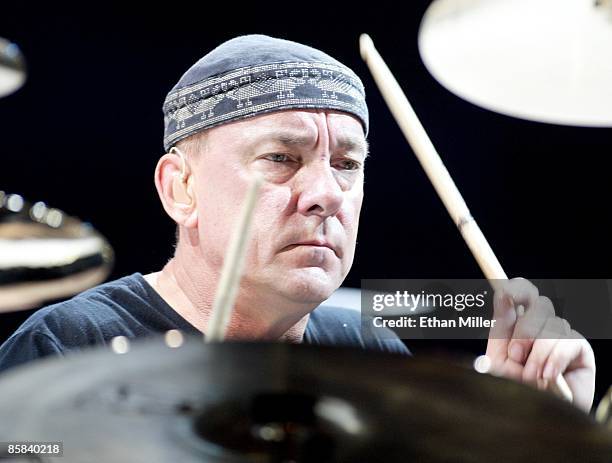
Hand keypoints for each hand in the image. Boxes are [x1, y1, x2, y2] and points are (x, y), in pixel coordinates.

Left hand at [485, 278, 595, 411]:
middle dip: (524, 330)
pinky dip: (554, 359)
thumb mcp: (498, 359)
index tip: (505, 293)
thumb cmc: (514, 391)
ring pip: (553, 323)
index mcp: (515, 323)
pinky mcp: (579, 349)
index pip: (520, 291)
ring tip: (531, 377)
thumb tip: (502, 294)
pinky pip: (568, 340)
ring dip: (537, 353)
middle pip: (538, 302)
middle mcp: (539, 325)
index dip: (516, 287)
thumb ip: (500, 327)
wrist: (536, 418)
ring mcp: (560, 335)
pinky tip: (547, 377)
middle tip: (515, 357)